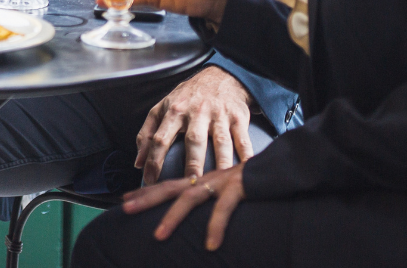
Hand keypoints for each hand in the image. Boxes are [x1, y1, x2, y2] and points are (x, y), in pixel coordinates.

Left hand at [121, 162, 245, 251]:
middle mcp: (206, 177)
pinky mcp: (240, 186)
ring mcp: (221, 181)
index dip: (146, 191)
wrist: (283, 161)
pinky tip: (210, 245)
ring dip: (173, 216)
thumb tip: (196, 206)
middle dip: (147, 198)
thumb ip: (211, 196)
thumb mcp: (229, 187)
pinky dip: (215, 226)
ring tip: (158, 235)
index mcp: (202, 178)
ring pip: (191, 198)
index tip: (124, 200)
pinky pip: (224, 208)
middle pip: (170, 187)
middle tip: (125, 210)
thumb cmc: (255, 178)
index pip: (167, 184)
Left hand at [135, 66, 253, 183]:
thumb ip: (147, 133)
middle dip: (192, 163)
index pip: (160, 137)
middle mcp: (196, 112)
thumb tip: (138, 162)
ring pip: (220, 142)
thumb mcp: (163, 108)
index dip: (153, 159)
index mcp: (174, 111)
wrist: (220, 76)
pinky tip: (247, 170)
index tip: (150, 180)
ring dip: (221, 163)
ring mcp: (218, 115)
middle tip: (190, 184)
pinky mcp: (237, 117)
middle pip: (193, 140)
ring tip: (220, 183)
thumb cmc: (188, 97)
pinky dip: (247, 155)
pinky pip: (243, 139)